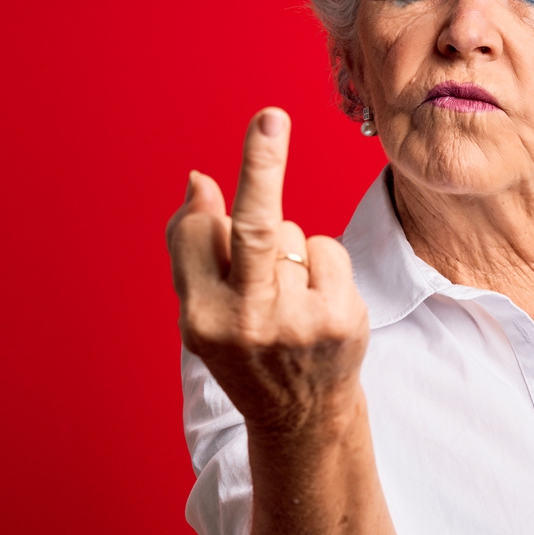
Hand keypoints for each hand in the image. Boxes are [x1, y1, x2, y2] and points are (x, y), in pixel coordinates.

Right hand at [169, 108, 369, 434]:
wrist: (301, 416)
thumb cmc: (245, 349)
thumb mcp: (203, 311)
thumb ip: (193, 249)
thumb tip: (200, 181)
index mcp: (201, 318)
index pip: (199, 235)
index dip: (209, 202)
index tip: (228, 146)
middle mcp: (247, 323)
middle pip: (254, 228)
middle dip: (262, 169)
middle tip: (271, 118)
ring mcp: (298, 323)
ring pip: (291, 234)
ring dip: (288, 248)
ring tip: (287, 296)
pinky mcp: (340, 319)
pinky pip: (327, 249)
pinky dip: (321, 261)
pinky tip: (316, 298)